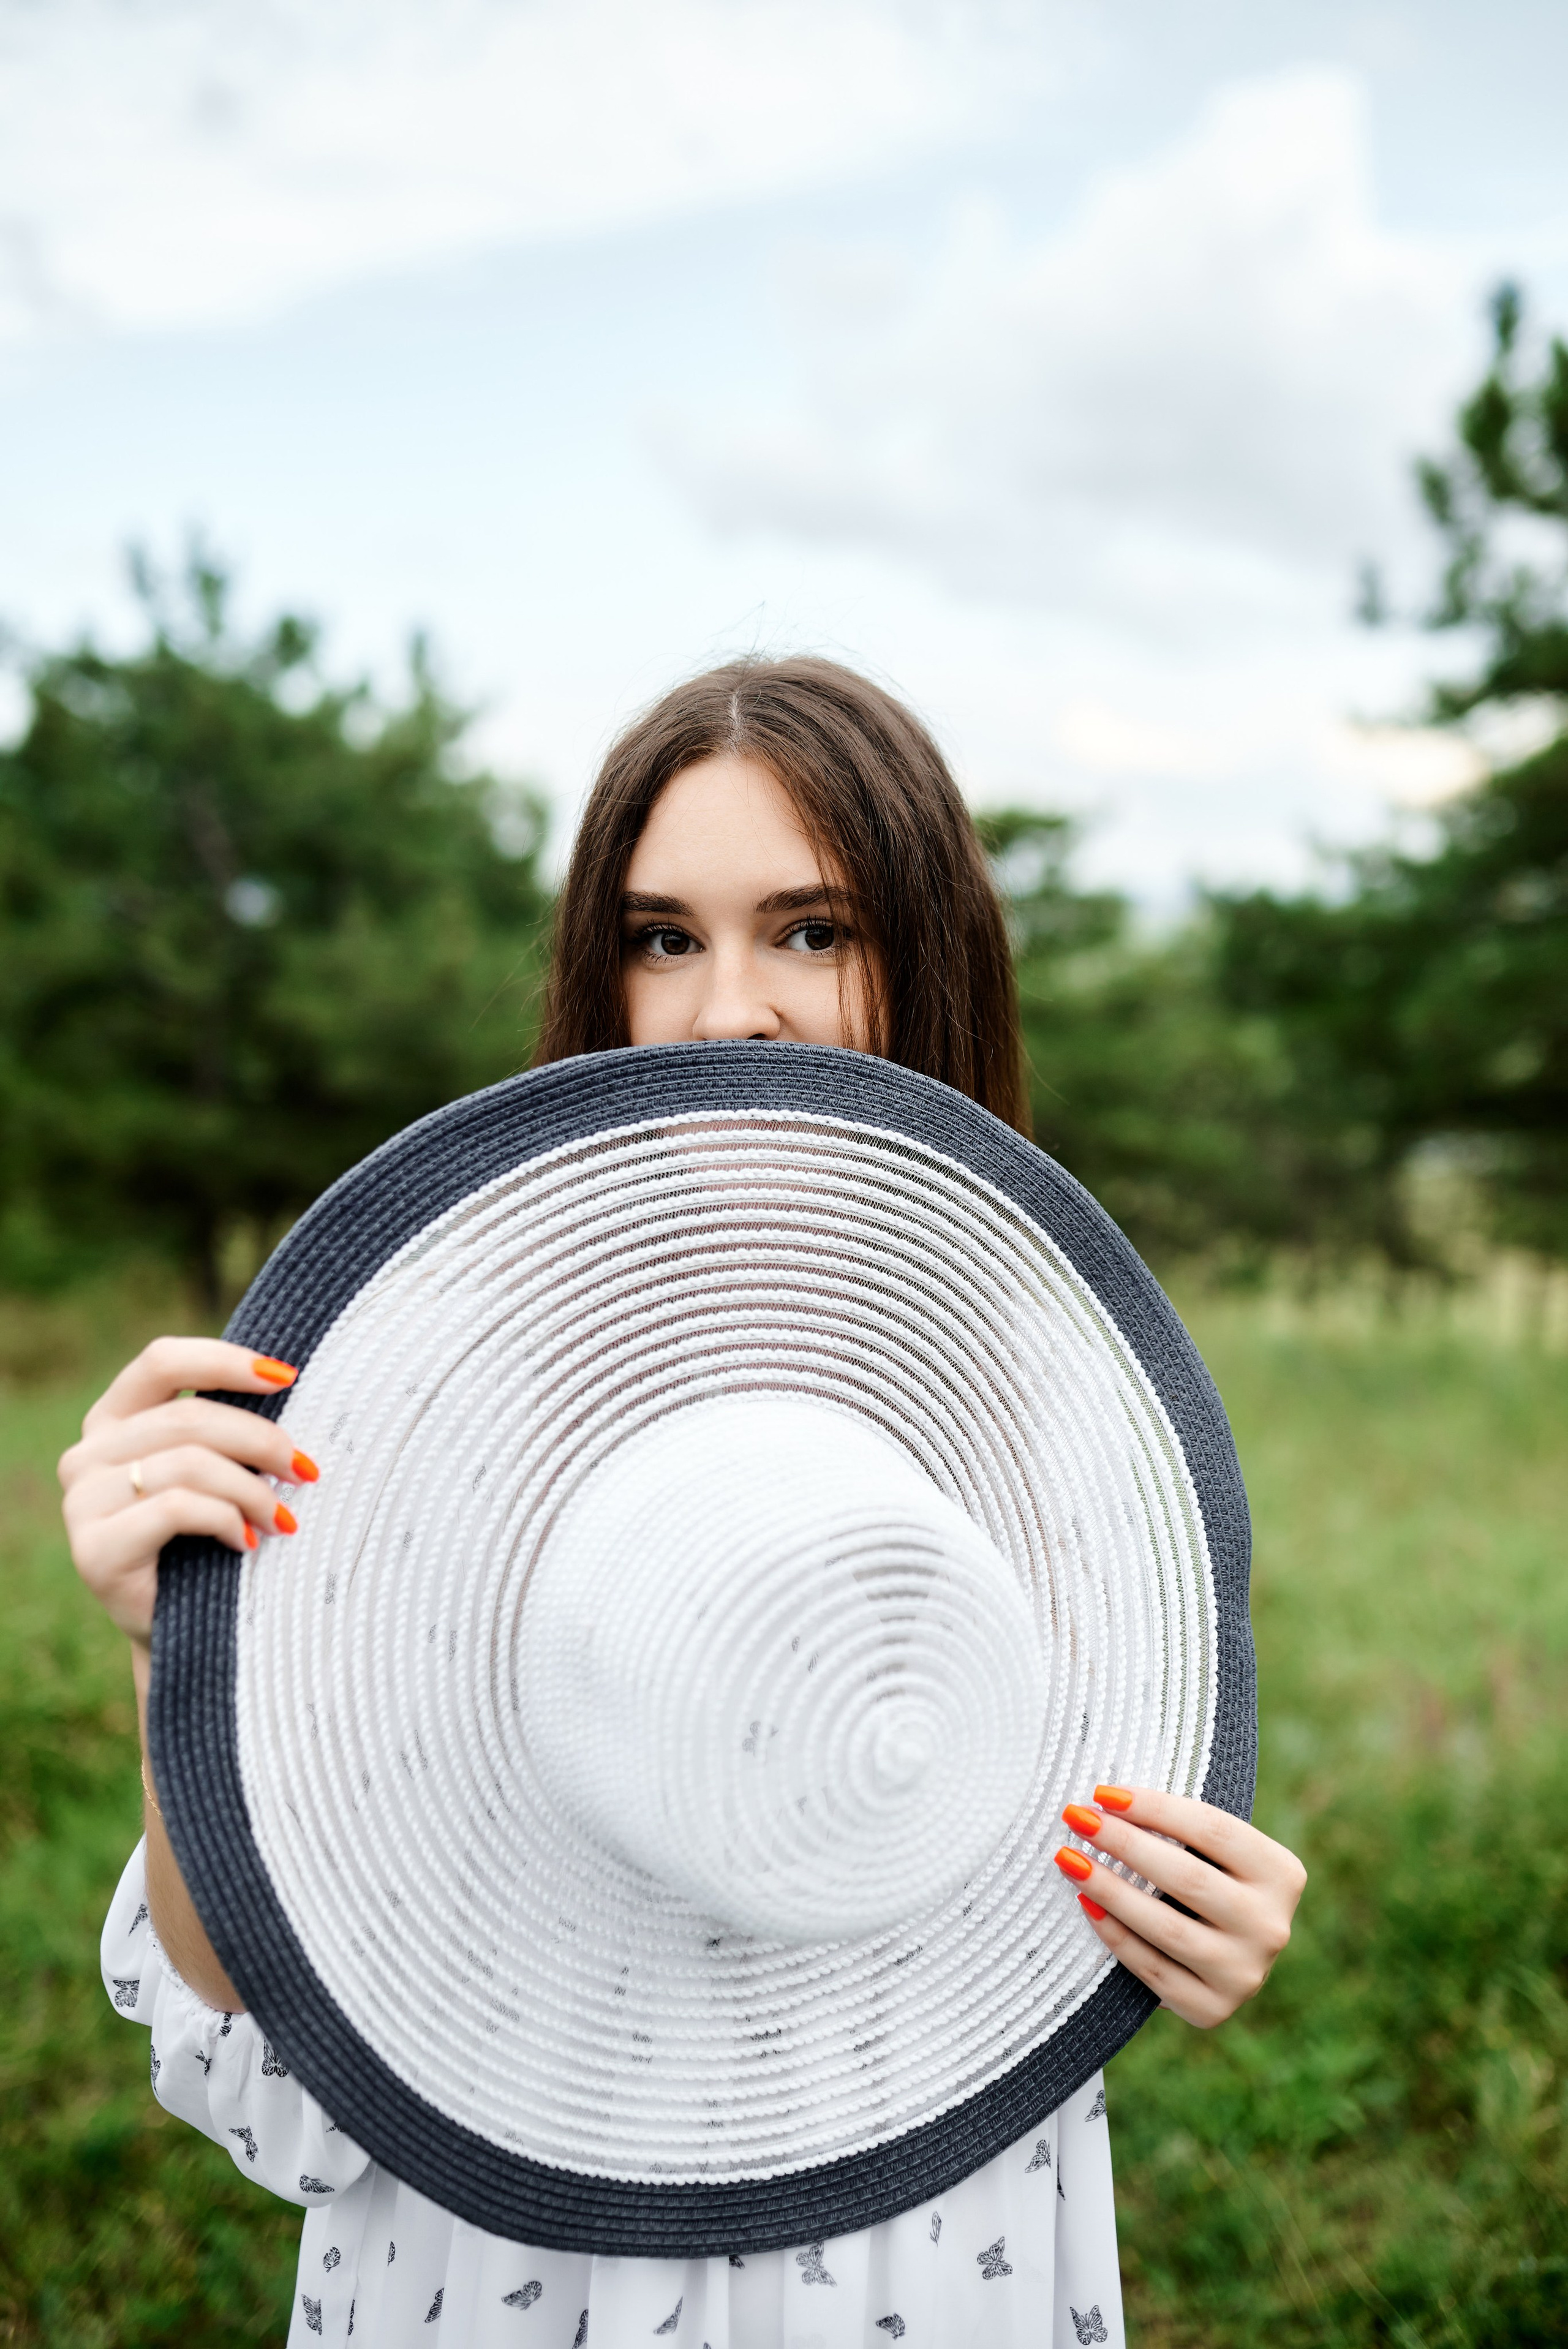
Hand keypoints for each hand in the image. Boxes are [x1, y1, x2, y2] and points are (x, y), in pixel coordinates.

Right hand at [58, 1337, 315, 1646]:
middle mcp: (87, 1454)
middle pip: (187, 1416)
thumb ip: (227, 1426)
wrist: (187, 1632)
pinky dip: (226, 1520)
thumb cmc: (212, 1541)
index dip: (225, 1361)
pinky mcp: (93, 1550)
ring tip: (283, 1518)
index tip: (287, 1376)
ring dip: (252, 1489)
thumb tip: (286, 1379)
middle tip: (305, 1469)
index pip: (162, 1361)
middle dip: (261, 1439)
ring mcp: (81, 1502)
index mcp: (113, 1419)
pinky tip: (249, 1542)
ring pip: (187, 1463)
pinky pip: (177, 1508)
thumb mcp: (218, 1468)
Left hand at [1053, 1785, 1306, 2028]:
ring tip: (1068, 1859)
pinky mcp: (1213, 2009)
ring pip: (1166, 1926)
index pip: (1212, 1829)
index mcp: (1281, 1873)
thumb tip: (1109, 1799)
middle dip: (1123, 1842)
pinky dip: (1115, 1935)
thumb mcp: (1217, 1854)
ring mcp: (1244, 1973)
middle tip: (1075, 1817)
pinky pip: (1153, 1969)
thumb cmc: (1209, 1883)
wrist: (1227, 1960)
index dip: (1154, 1807)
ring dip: (1109, 1888)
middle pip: (1186, 1877)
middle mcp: (1270, 1926)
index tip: (1102, 1792)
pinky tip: (1086, 1905)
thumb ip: (1184, 1830)